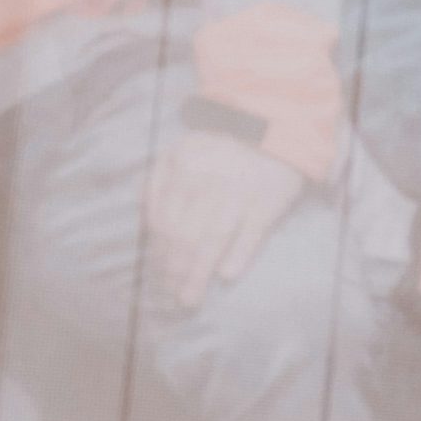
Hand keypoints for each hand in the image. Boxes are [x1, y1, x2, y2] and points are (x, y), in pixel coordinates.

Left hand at [144, 120, 313, 313]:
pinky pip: (252, 232)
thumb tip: (145, 222)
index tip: (157, 279)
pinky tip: (227, 276)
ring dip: (198, 273)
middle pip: (185, 236)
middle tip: (170, 299)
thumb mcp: (178, 150)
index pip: (164, 222)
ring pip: (213, 239)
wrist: (275, 121)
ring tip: (189, 299)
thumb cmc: (221, 142)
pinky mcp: (270, 200)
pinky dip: (240, 255)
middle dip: (175, 272)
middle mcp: (208, 182)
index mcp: (182, 170)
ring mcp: (240, 192)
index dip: (159, 254)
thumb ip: (157, 182)